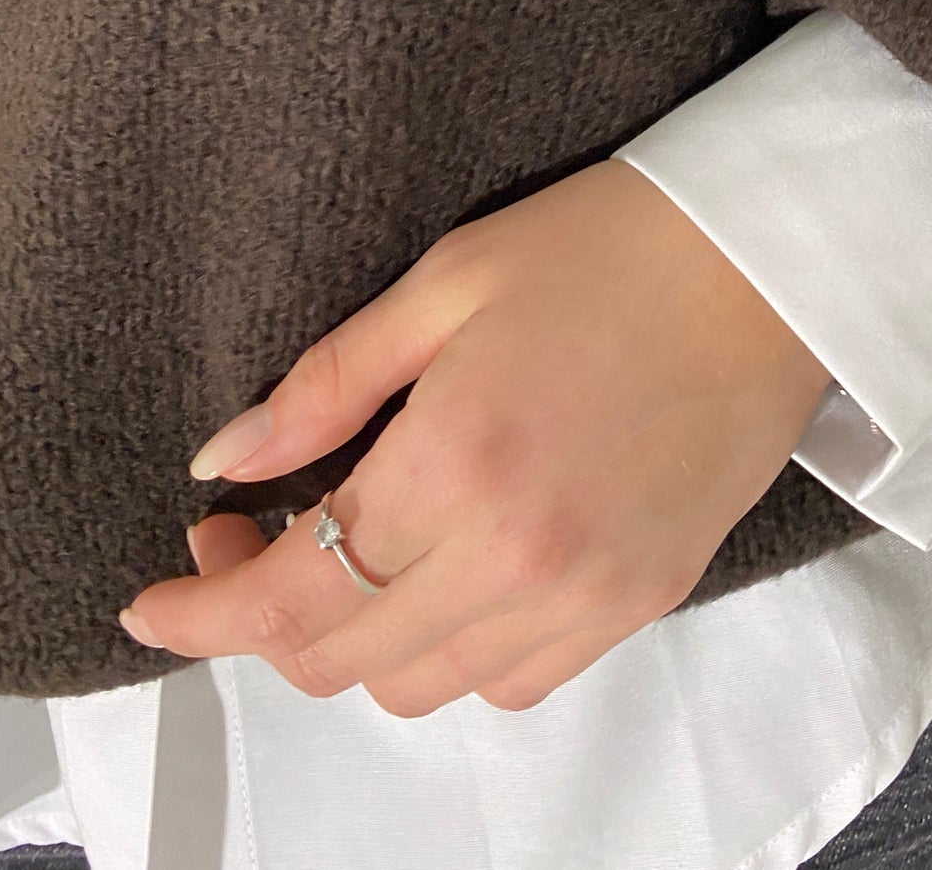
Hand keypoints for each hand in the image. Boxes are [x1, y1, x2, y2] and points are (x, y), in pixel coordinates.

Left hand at [117, 160, 833, 714]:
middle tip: (243, 543)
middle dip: (263, 622)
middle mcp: (517, 554)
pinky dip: (456, 653)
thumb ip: (329, 381)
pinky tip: (449, 575)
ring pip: (422, 687)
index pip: (289, 593)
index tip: (155, 599)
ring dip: (359, 643)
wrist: (776, 260)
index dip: (201, 611)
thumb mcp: (449, 279)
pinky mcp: (642, 600)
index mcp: (456, 461)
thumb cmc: (613, 245)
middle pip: (342, 659)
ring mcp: (587, 590)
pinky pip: (514, 680)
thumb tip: (226, 459)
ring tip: (348, 554)